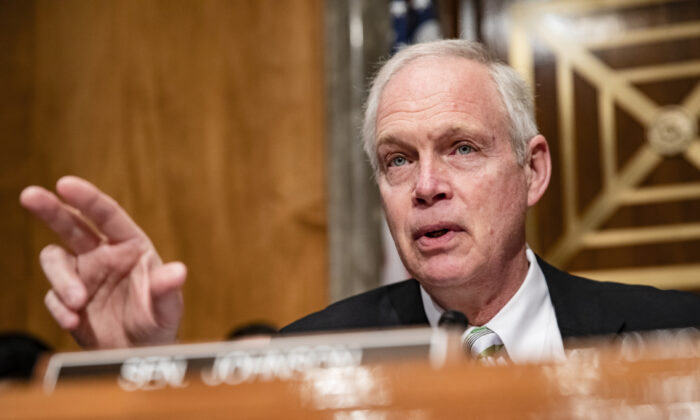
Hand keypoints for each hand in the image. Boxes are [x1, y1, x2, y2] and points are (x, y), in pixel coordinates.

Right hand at [20, 176, 185, 348]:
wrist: (140, 354)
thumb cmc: (159, 322)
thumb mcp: (168, 306)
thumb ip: (167, 288)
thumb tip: (178, 272)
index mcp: (130, 245)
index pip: (107, 215)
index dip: (87, 198)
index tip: (65, 183)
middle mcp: (103, 254)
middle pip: (71, 224)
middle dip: (51, 209)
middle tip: (30, 195)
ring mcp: (82, 275)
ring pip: (55, 260)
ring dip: (62, 279)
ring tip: (78, 302)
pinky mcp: (67, 300)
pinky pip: (52, 297)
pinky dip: (59, 307)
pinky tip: (74, 321)